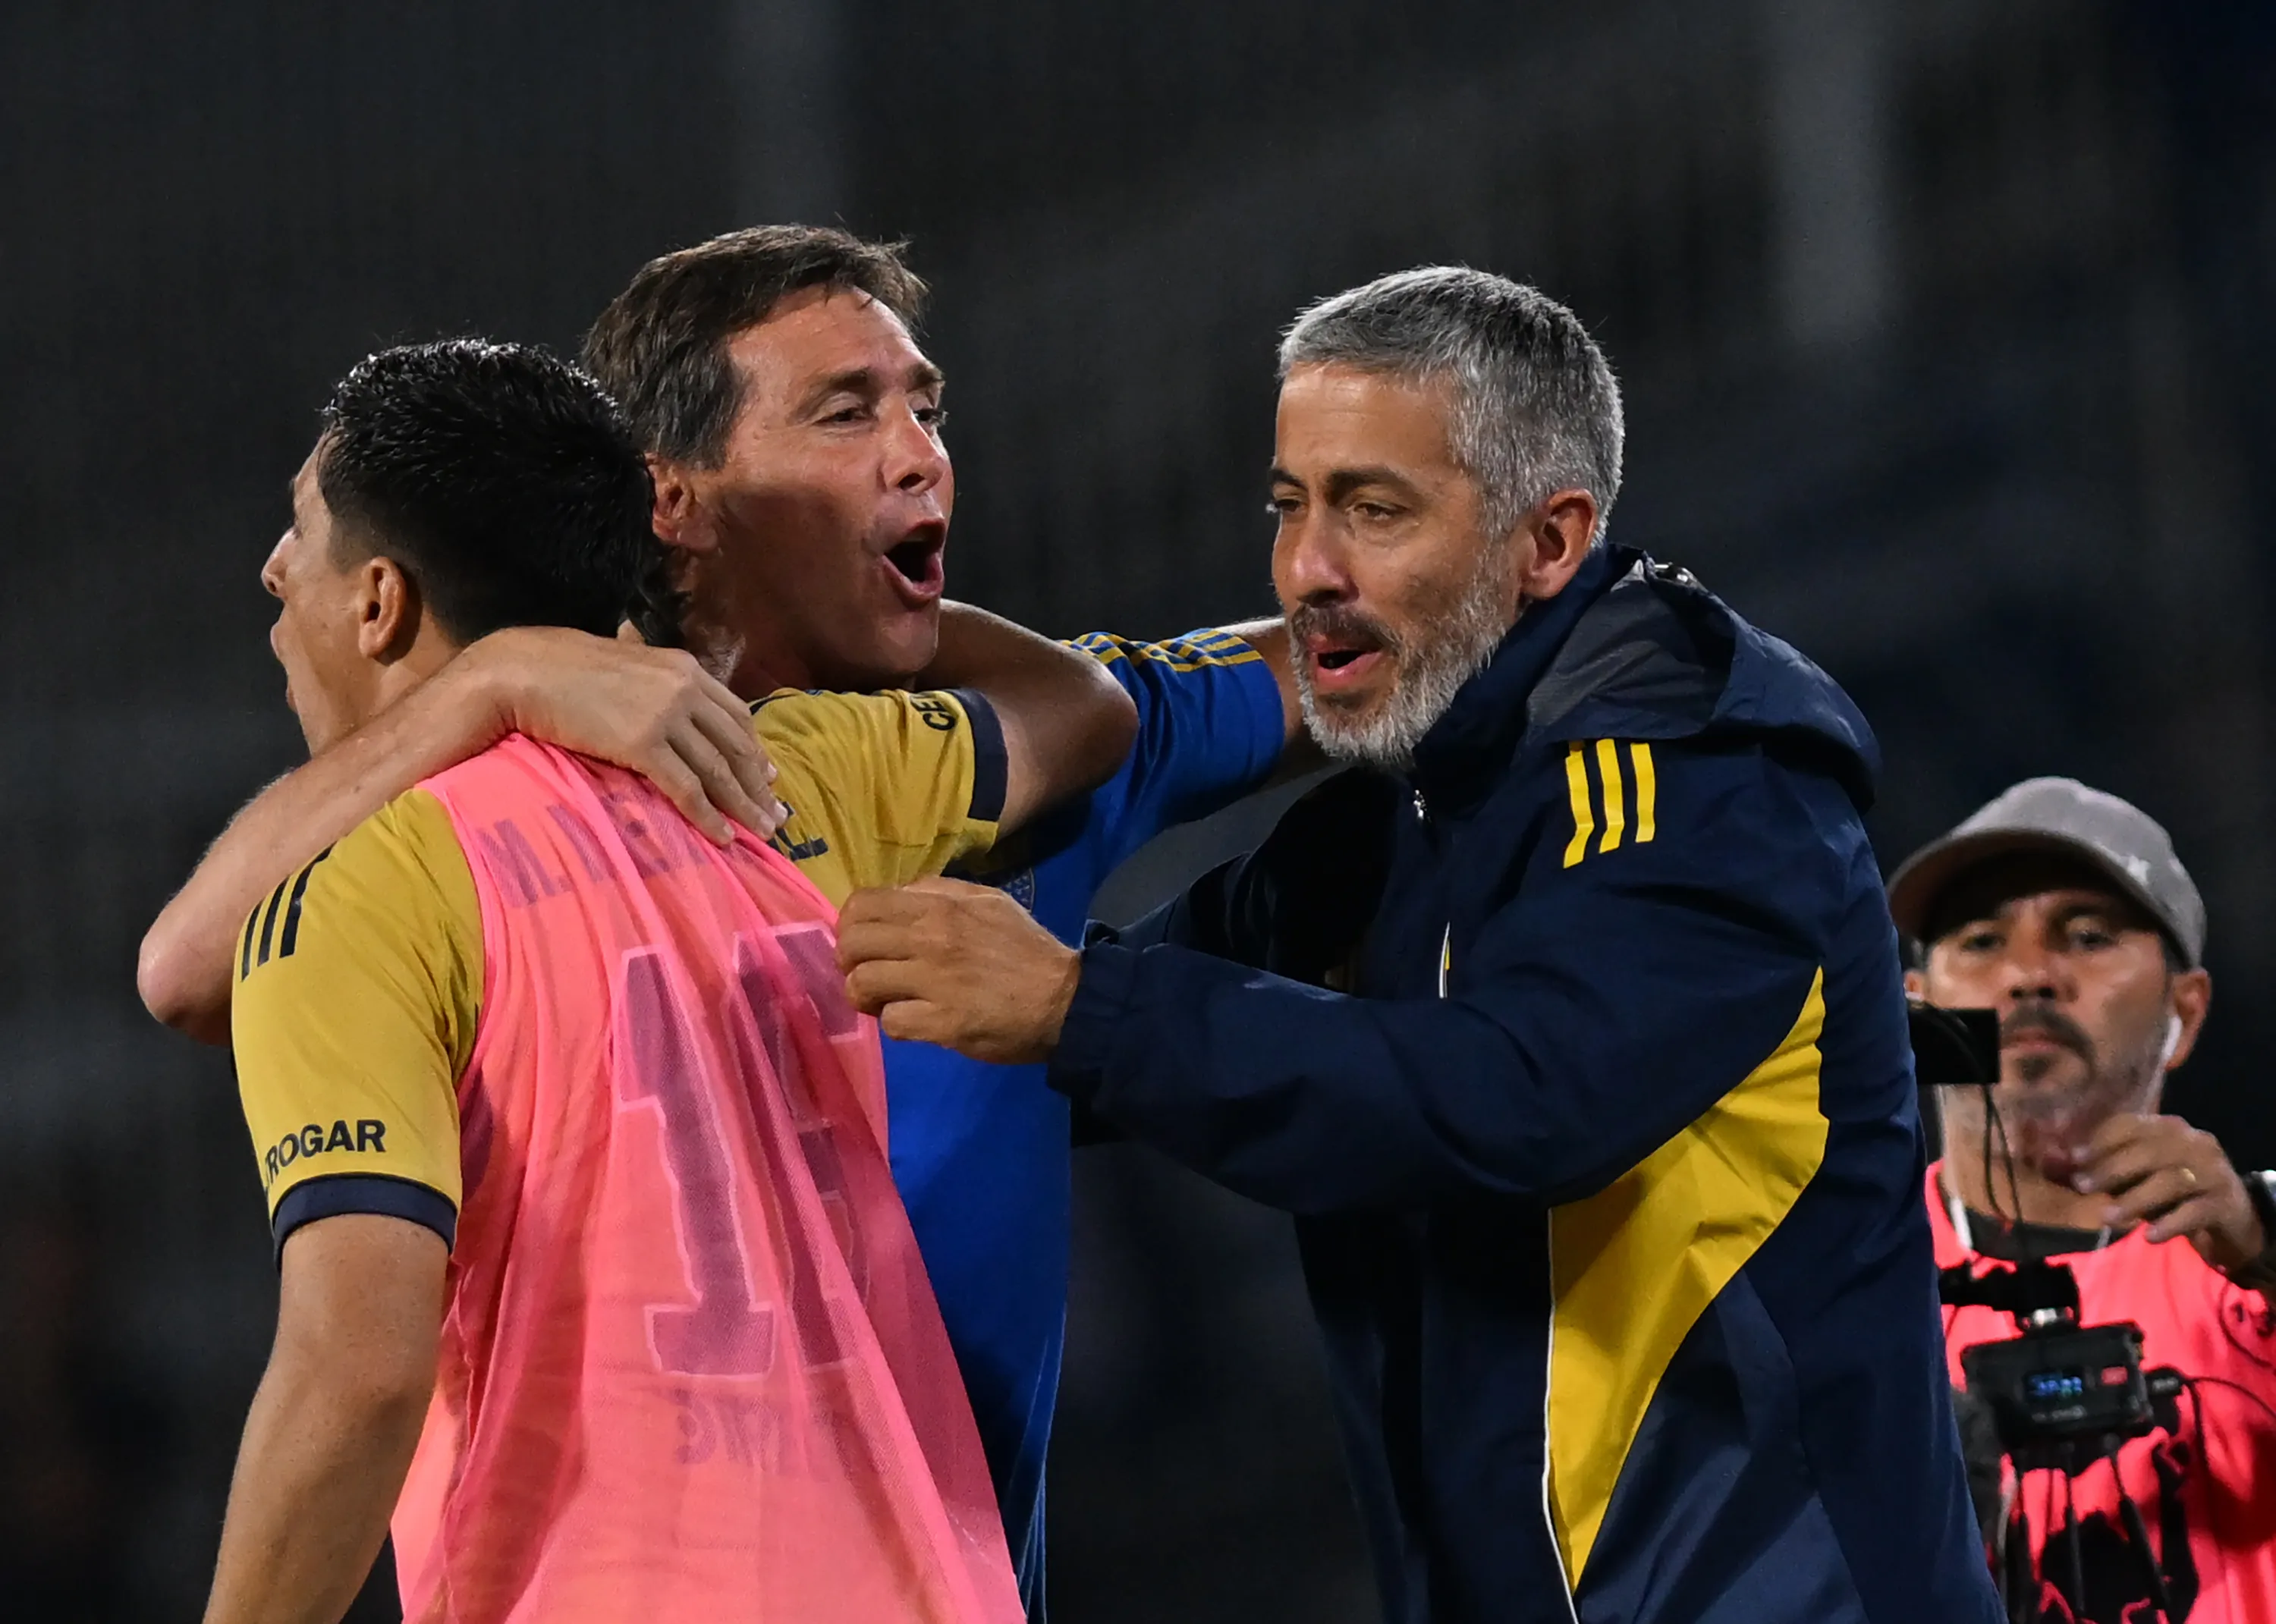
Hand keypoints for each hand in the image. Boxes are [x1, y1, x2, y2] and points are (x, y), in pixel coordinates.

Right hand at [459, 625, 781, 843]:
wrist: (525, 671)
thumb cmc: (567, 669)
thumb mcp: (628, 664)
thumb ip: (656, 680)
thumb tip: (670, 700)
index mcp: (685, 668)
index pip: (736, 714)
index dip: (756, 749)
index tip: (770, 776)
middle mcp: (685, 688)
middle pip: (736, 745)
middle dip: (759, 784)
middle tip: (777, 815)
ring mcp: (666, 715)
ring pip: (719, 770)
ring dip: (745, 805)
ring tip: (763, 832)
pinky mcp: (643, 744)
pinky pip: (686, 788)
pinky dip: (708, 816)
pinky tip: (723, 837)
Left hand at [837, 877, 1081, 1064]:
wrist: (1065, 999)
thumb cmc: (1025, 950)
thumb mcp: (988, 901)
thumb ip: (941, 891)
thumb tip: (902, 894)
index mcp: (939, 905)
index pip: (863, 903)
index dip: (851, 925)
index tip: (866, 943)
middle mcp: (930, 937)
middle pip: (852, 944)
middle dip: (851, 963)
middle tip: (870, 975)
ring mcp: (934, 981)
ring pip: (862, 984)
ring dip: (868, 998)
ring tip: (887, 1002)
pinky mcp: (942, 1022)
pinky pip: (891, 1023)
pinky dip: (896, 1025)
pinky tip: (915, 1022)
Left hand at [2074, 1112, 2266, 1271]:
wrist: (2231, 1218)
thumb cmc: (2172, 1193)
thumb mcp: (2132, 1179)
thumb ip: (2092, 1171)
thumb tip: (2048, 1162)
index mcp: (2169, 1128)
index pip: (2132, 1125)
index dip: (2101, 1140)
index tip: (2075, 1160)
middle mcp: (2194, 1143)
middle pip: (2150, 1151)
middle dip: (2112, 1168)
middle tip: (2083, 1187)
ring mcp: (2213, 1173)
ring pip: (2170, 1181)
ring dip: (2135, 1199)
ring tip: (2106, 1217)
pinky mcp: (2224, 1204)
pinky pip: (2193, 1212)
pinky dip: (2169, 1224)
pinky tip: (2149, 1236)